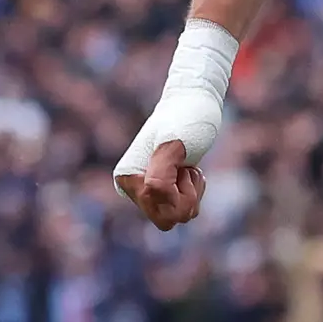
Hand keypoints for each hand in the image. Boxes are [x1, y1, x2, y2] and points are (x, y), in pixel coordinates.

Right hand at [111, 21, 235, 231]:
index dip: (177, 195)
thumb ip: (160, 173)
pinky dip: (194, 191)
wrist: (194, 100)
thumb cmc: (185, 118)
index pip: (158, 210)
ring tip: (187, 166)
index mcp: (127, 178)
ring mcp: (148, 189)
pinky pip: (184, 209)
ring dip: (191, 192)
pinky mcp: (163, 189)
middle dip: (185, 198)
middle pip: (168, 221)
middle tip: (186, 169)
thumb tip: (151, 193)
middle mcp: (132, 187)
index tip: (179, 167)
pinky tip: (189, 168)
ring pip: (179, 217)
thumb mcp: (174, 144)